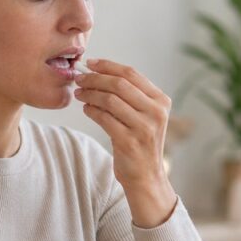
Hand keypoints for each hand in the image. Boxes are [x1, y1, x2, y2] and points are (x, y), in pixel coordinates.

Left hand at [75, 59, 176, 226]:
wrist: (146, 177)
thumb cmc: (141, 143)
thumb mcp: (145, 116)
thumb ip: (130, 95)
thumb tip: (98, 72)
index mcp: (161, 101)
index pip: (131, 73)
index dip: (107, 65)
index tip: (90, 63)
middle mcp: (156, 112)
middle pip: (119, 84)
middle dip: (95, 78)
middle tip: (79, 78)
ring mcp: (144, 127)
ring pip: (110, 100)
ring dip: (90, 94)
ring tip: (79, 93)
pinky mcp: (129, 142)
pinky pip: (104, 119)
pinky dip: (91, 111)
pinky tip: (86, 109)